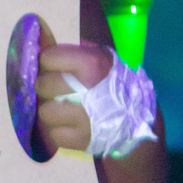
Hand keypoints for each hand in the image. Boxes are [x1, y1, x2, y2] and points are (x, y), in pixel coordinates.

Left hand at [35, 40, 113, 155]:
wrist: (138, 117)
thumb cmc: (115, 81)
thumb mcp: (103, 57)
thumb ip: (77, 51)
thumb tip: (46, 42)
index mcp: (91, 64)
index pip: (49, 58)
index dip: (49, 62)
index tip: (55, 67)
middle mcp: (86, 90)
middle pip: (43, 85)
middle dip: (46, 87)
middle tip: (55, 90)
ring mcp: (84, 118)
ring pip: (45, 112)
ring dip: (51, 111)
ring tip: (62, 109)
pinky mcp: (82, 140)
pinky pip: (54, 134)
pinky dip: (60, 131)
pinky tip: (70, 125)